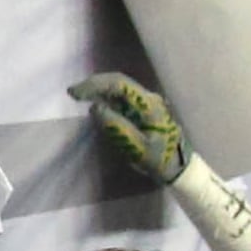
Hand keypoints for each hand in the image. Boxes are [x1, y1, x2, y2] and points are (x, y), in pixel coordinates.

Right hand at [67, 71, 188, 185]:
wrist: (177, 167)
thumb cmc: (159, 159)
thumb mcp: (138, 148)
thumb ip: (117, 127)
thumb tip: (95, 108)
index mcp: (149, 104)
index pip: (120, 84)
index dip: (96, 84)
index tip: (75, 94)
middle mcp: (147, 98)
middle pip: (118, 82)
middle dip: (94, 85)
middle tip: (72, 94)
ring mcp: (145, 102)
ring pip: (118, 88)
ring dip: (98, 90)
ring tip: (79, 97)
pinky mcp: (140, 109)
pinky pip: (120, 97)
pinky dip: (104, 97)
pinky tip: (93, 103)